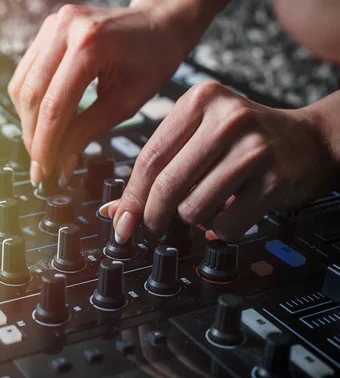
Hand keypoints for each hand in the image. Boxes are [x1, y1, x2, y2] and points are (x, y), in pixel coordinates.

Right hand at [8, 1, 220, 186]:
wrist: (159, 21)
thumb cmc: (154, 58)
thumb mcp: (126, 101)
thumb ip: (88, 132)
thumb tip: (60, 166)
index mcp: (90, 44)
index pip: (55, 106)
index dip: (45, 145)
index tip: (43, 173)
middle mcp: (64, 29)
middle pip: (31, 96)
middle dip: (33, 137)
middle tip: (40, 167)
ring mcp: (52, 26)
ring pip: (21, 86)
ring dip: (28, 122)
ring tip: (42, 147)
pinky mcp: (47, 30)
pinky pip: (26, 73)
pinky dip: (30, 103)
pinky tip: (43, 122)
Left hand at [103, 81, 339, 242]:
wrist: (311, 141)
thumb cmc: (246, 140)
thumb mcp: (200, 137)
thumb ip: (159, 167)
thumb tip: (115, 210)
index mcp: (200, 100)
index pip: (149, 158)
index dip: (131, 197)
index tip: (121, 221)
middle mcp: (227, 118)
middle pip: (167, 184)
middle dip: (153, 216)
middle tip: (154, 227)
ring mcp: (253, 147)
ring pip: (193, 208)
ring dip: (193, 219)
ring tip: (208, 205)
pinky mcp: (274, 179)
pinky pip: (226, 224)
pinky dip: (221, 229)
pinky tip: (231, 212)